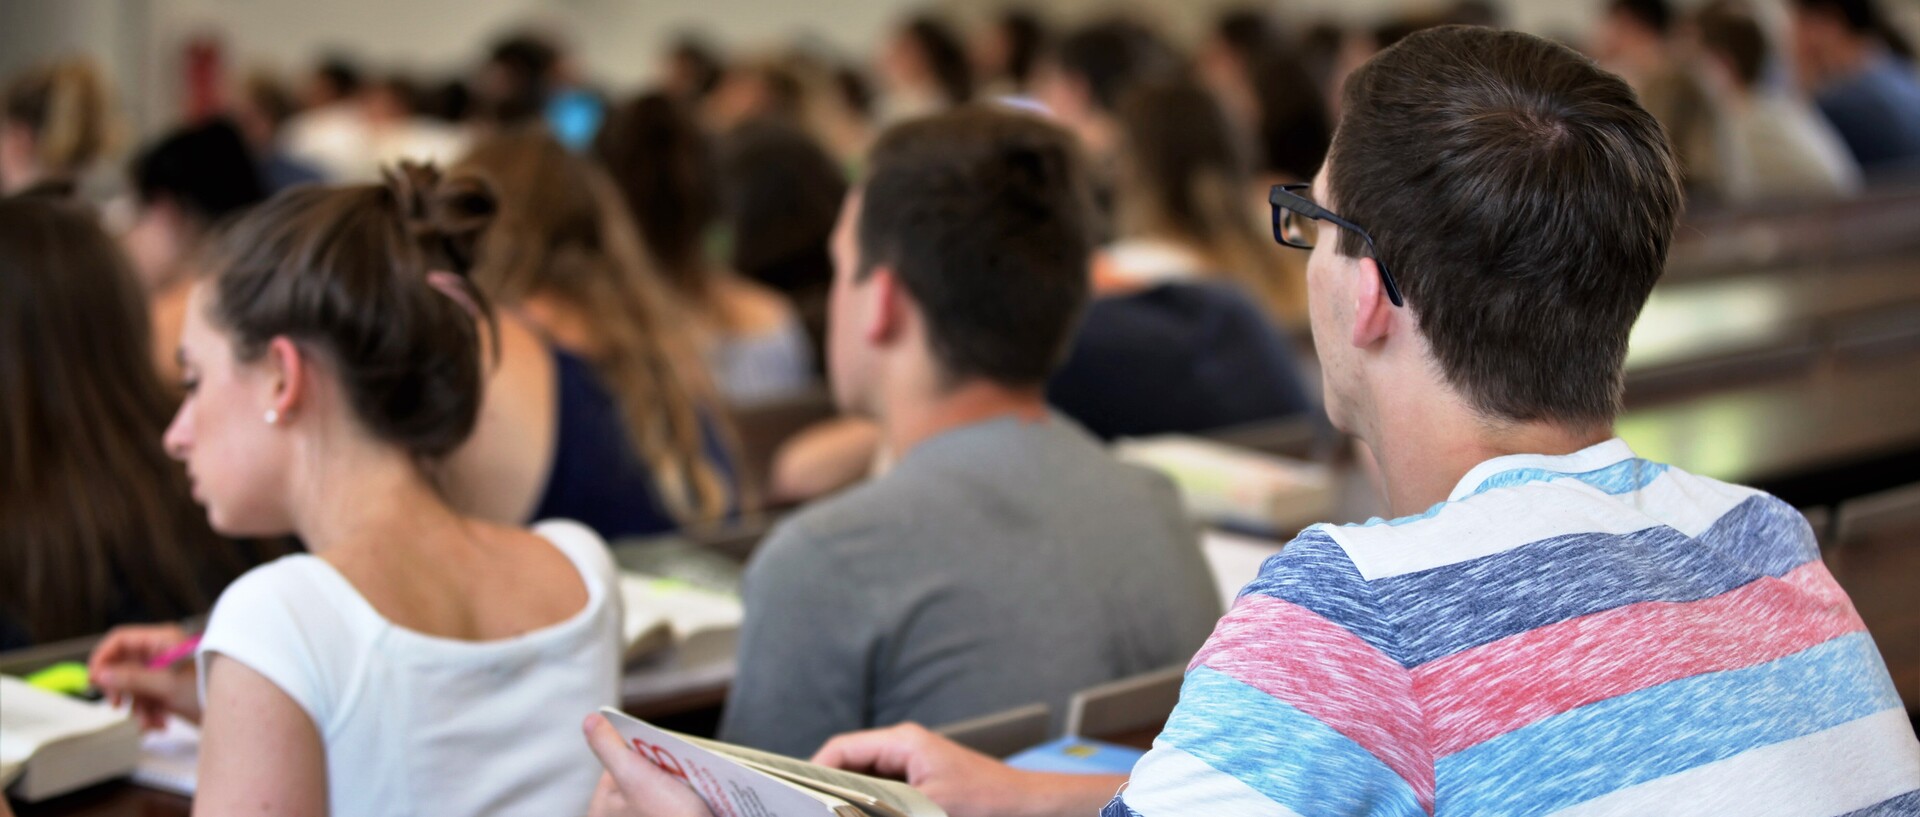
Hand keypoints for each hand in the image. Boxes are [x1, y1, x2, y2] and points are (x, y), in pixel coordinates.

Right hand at [87, 624, 201, 728]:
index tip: (93, 681)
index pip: (120, 640)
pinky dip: (148, 714)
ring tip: (150, 722)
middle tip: (118, 706)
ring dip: (137, 708)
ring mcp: (164, 672)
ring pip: (132, 687)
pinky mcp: (168, 690)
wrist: (235, 716)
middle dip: (121, 690)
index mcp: (162, 640)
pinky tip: (160, 724)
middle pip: (122, 665)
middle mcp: (162, 652)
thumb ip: (130, 678)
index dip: (102, 658)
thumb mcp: (166, 685)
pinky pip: (145, 699)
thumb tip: (99, 674)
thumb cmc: (208, 692)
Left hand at [582, 714, 714, 816]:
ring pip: (660, 795)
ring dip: (678, 785)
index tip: (662, 751)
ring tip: (693, 783)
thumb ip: (609, 747)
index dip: (641, 753)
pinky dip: (687, 803)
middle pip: (640, 780)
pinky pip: (674, 809)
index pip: (618, 764)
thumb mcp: (634, 776)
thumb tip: (590, 720)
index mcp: (601, 811)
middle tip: (681, 768)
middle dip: (662, 770)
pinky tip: (699, 801)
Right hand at [812, 723, 1109, 816]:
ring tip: (824, 814)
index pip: (839, 750)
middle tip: (803, 811)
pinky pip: (883, 795)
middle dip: (825, 791)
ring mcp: (914, 767)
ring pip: (863, 783)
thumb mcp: (926, 811)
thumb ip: (878, 812)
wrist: (1031, 808)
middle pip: (848, 766)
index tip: (792, 798)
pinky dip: (868, 808)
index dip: (811, 773)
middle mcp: (904, 749)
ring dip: (847, 802)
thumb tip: (845, 811)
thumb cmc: (988, 803)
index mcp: (902, 742)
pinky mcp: (923, 786)